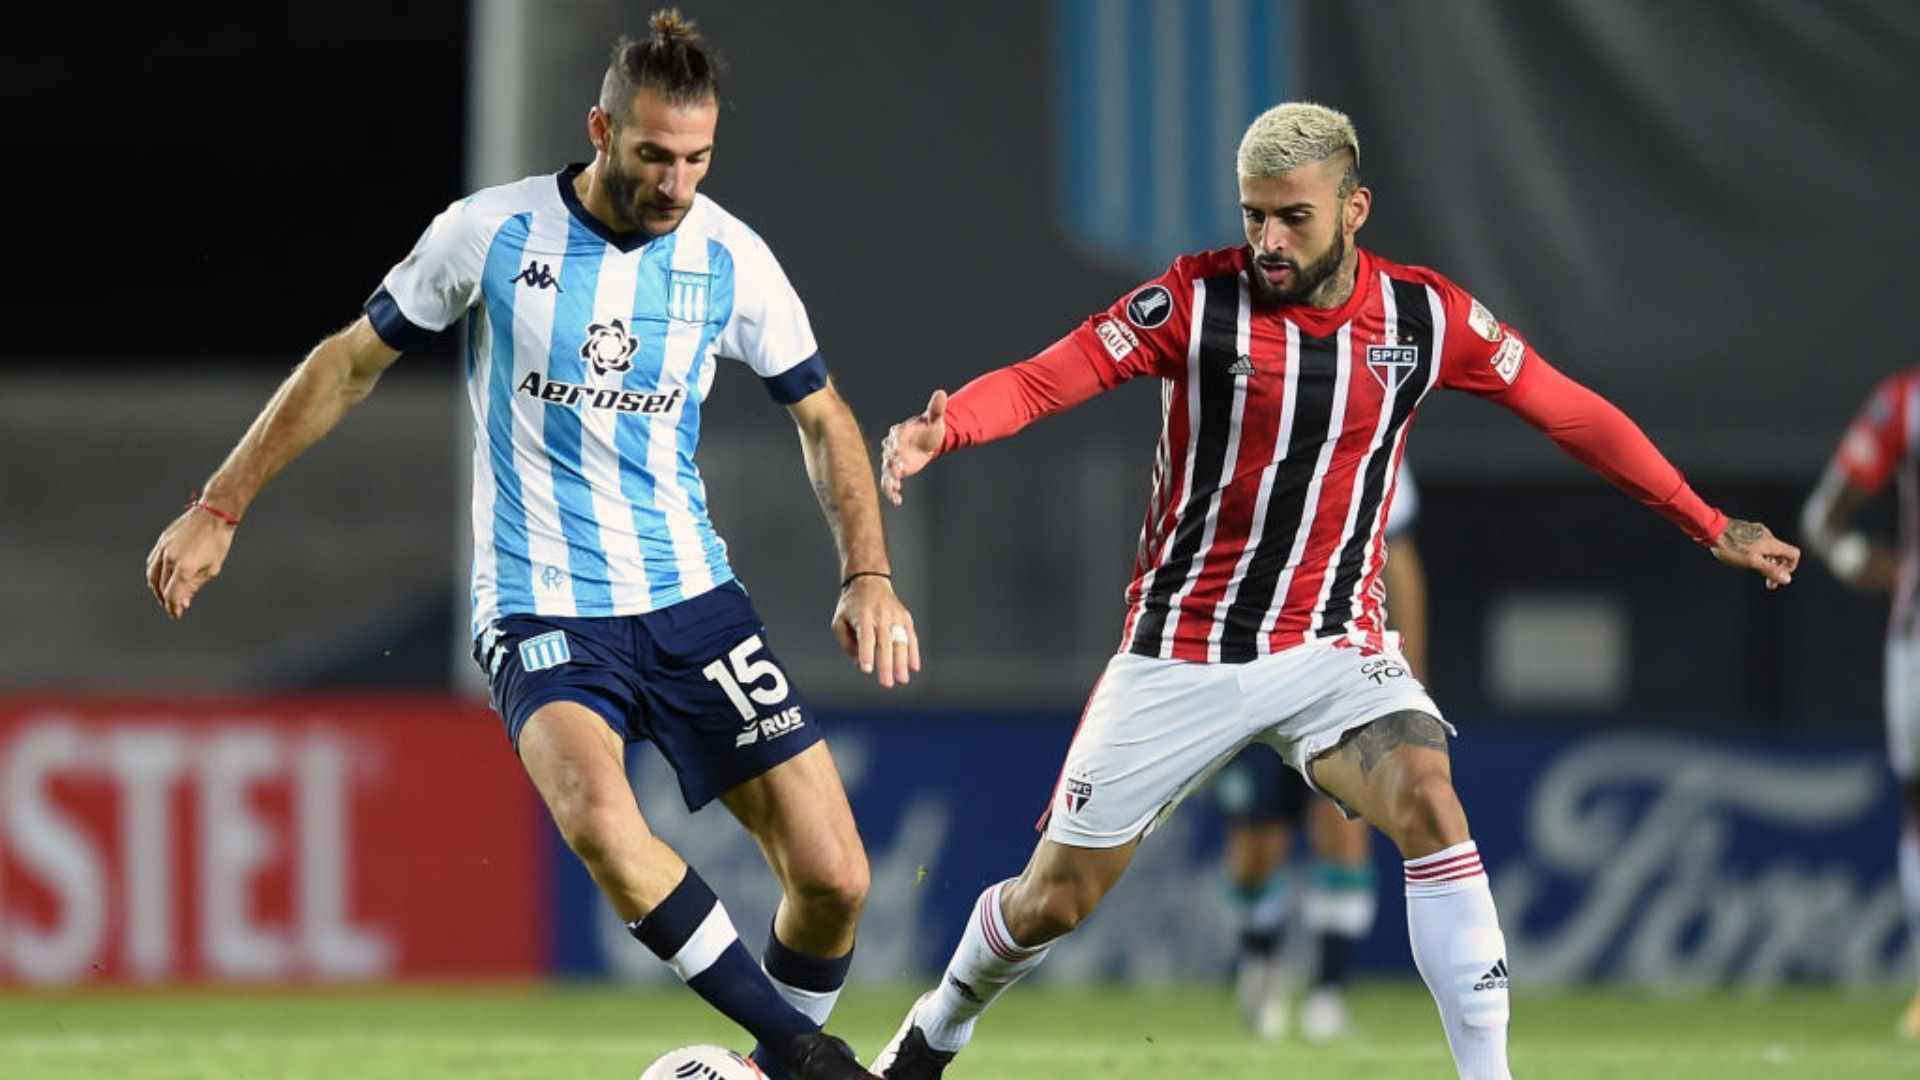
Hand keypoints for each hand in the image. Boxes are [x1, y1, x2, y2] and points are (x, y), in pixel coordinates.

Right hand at [145, 506, 237, 618]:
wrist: (214, 514)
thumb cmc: (217, 540)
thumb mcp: (212, 568)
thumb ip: (194, 586)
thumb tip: (184, 602)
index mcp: (184, 567)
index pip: (172, 595)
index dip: (173, 607)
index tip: (176, 614)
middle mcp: (170, 558)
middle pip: (160, 587)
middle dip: (166, 600)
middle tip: (173, 607)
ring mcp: (163, 548)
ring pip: (152, 575)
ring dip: (156, 589)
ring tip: (164, 596)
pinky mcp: (161, 541)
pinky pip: (152, 562)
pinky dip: (153, 574)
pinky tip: (159, 578)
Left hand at [831, 575, 919, 687]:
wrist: (870, 580)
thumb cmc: (852, 605)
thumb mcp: (839, 620)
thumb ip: (847, 643)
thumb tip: (858, 662)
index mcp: (862, 616)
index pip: (865, 637)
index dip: (866, 654)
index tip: (867, 669)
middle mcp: (881, 615)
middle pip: (885, 643)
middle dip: (886, 664)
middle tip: (887, 683)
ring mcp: (895, 616)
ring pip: (900, 641)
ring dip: (902, 662)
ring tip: (902, 679)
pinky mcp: (905, 618)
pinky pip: (911, 636)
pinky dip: (913, 652)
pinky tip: (914, 667)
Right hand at [879, 390, 947, 506]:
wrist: (928, 441)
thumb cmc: (929, 428)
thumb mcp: (934, 419)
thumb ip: (936, 409)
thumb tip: (941, 393)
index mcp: (900, 432)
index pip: (894, 436)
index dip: (895, 442)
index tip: (897, 448)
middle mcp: (893, 446)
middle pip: (888, 455)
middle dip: (892, 462)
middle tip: (898, 470)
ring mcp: (892, 460)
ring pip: (886, 471)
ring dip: (889, 480)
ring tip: (895, 488)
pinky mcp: (896, 472)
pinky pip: (890, 482)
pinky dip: (892, 492)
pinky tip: (898, 501)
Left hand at [1710, 519, 1798, 589]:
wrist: (1712, 529)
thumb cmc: (1732, 547)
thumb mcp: (1753, 562)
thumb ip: (1771, 570)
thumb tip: (1787, 579)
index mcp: (1772, 543)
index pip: (1794, 553)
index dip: (1791, 567)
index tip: (1779, 576)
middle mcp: (1767, 535)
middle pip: (1781, 553)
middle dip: (1777, 569)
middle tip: (1768, 584)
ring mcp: (1756, 531)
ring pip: (1768, 549)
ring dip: (1766, 562)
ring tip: (1755, 571)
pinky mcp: (1746, 530)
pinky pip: (1758, 544)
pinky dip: (1758, 554)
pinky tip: (1744, 559)